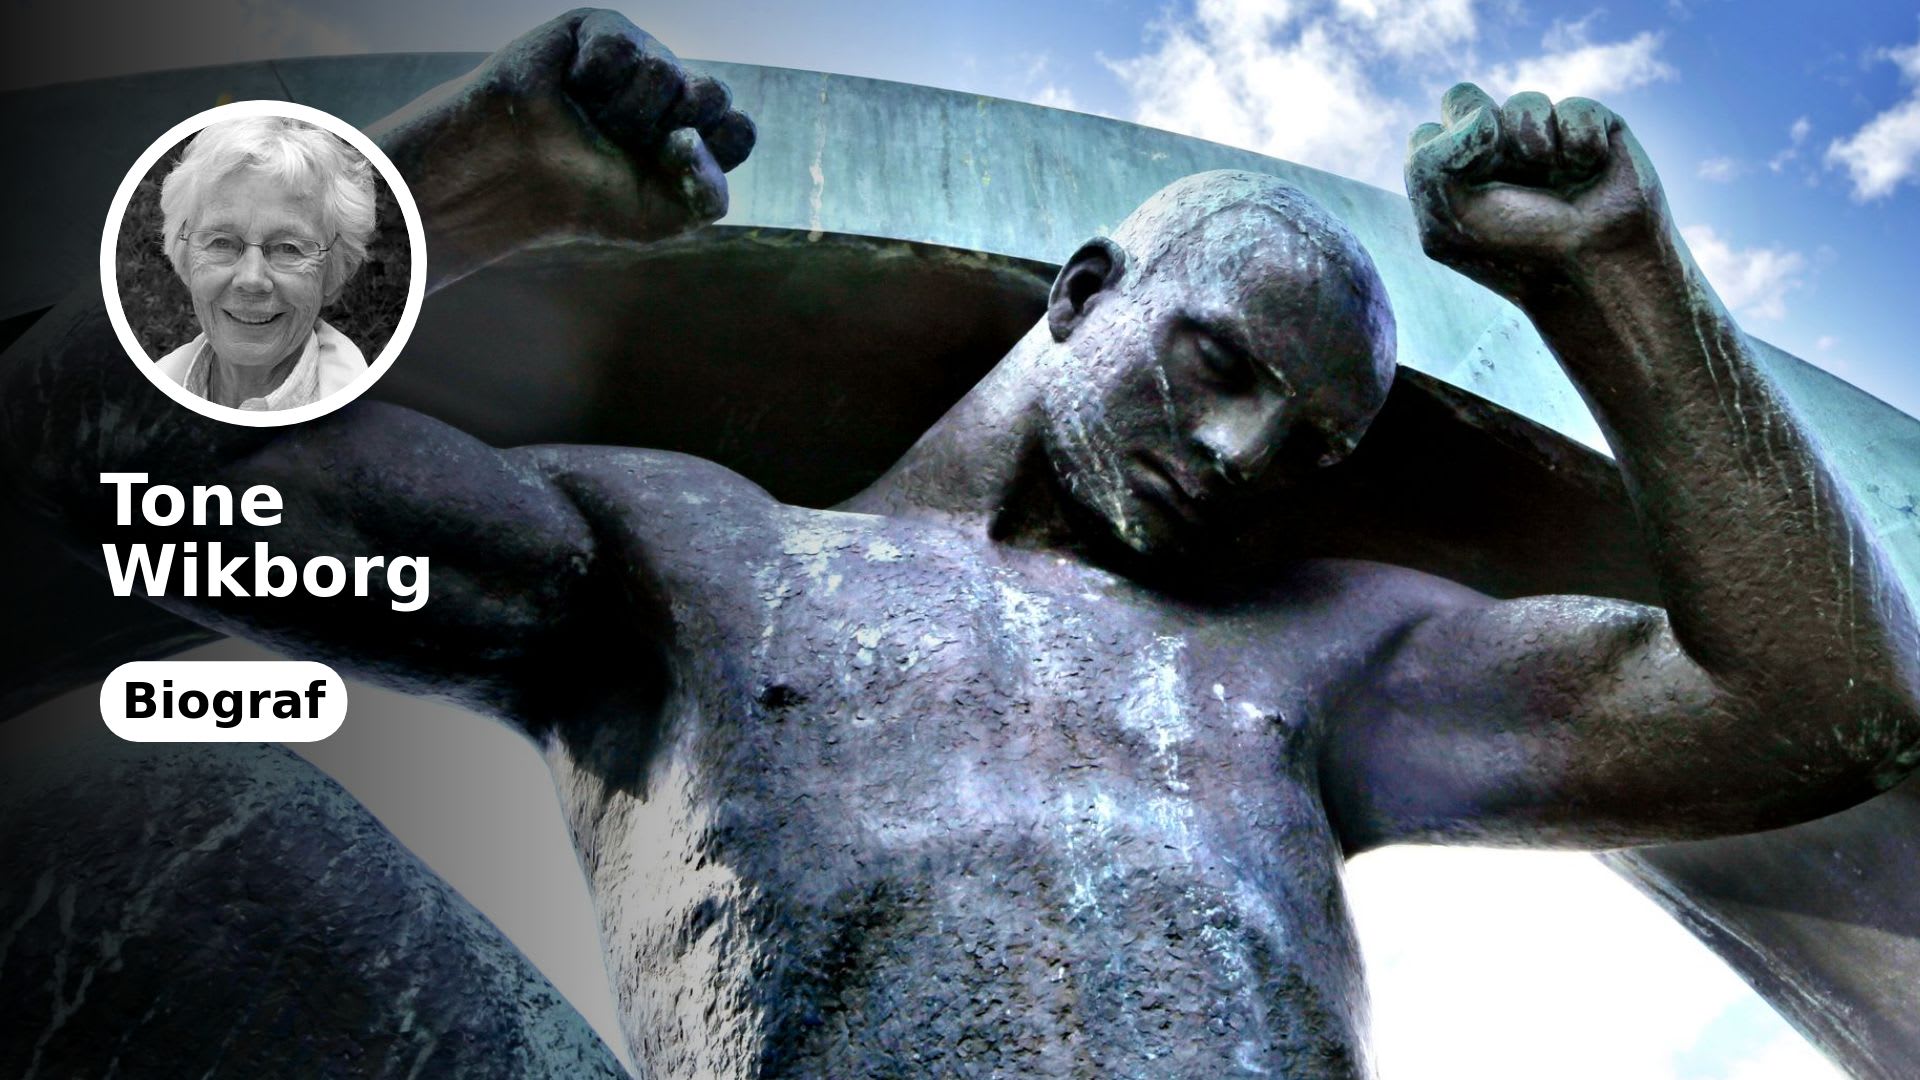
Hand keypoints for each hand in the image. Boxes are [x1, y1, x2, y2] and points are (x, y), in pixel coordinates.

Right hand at [402, 9, 755, 248]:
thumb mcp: (662, 218)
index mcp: (693, 135)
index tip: (665, 166)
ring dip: (623, 110)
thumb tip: (695, 136)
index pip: (738, 129)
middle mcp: (672, 95)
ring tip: (590, 118)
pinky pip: (621, 43)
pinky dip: (593, 75)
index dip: (709, 151)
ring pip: (664, 70)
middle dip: (668, 128)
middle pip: (713, 94)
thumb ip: (708, 195)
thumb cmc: (587, 200)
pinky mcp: (599, 30)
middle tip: (624, 143)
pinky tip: (572, 87)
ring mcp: (639, 59)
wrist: (515, 178)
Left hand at [1405, 84, 1669, 302]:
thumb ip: (1430, 159)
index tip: (1469, 199)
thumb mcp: (1446, 216)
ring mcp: (1542, 139)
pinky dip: (1580, 142)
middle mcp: (1494, 154)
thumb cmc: (1513, 248)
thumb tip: (1482, 115)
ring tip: (1554, 177)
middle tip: (1507, 180)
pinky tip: (1589, 171)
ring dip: (1535, 143)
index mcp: (1452, 176)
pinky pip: (1576, 108)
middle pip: (1466, 99)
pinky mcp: (1591, 129)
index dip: (1447, 161)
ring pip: (1524, 101)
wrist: (1592, 266)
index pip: (1428, 135)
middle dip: (1484, 136)